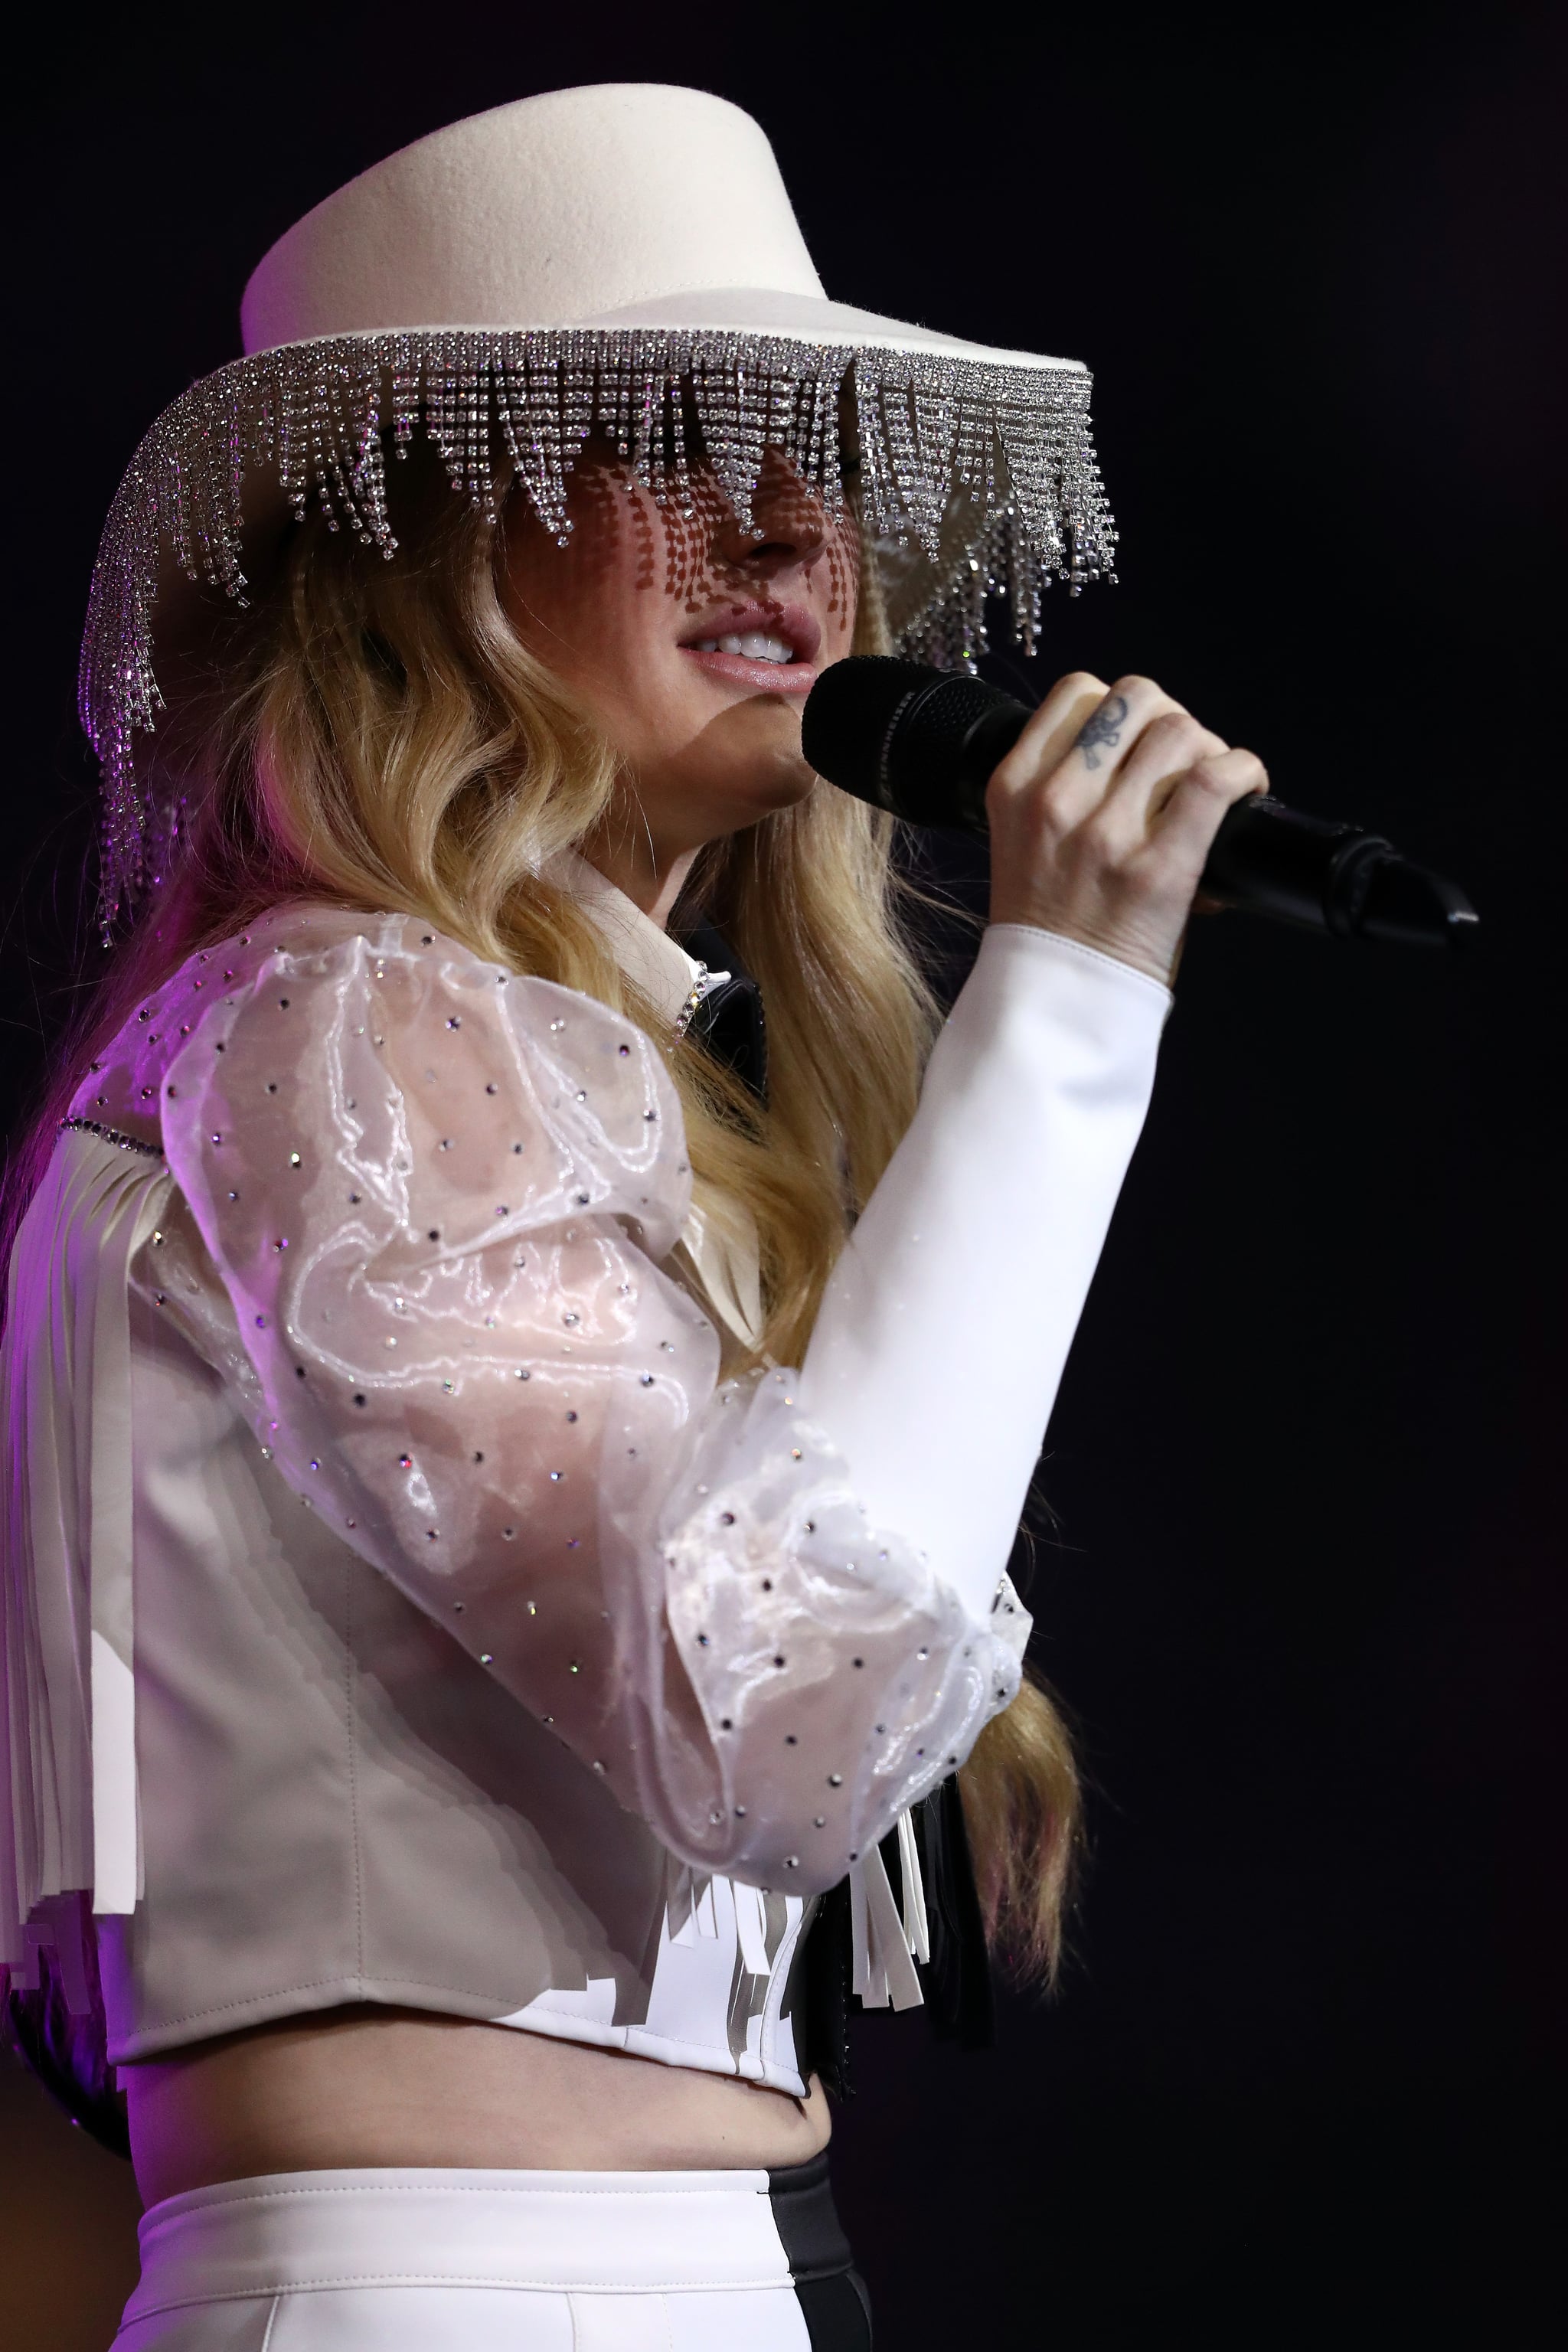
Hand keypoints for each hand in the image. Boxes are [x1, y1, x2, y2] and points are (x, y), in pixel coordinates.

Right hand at [984, 672, 1268, 987]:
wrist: (1054, 1006)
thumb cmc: (1050, 930)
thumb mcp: (1025, 844)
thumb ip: (1065, 793)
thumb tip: (1148, 758)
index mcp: (1013, 788)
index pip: (1078, 691)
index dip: (1123, 708)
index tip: (1140, 742)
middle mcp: (1055, 800)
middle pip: (1137, 698)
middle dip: (1171, 721)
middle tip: (1183, 765)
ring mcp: (1105, 833)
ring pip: (1180, 730)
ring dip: (1209, 749)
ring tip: (1212, 788)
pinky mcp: (1159, 868)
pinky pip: (1215, 780)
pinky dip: (1244, 772)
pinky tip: (1247, 789)